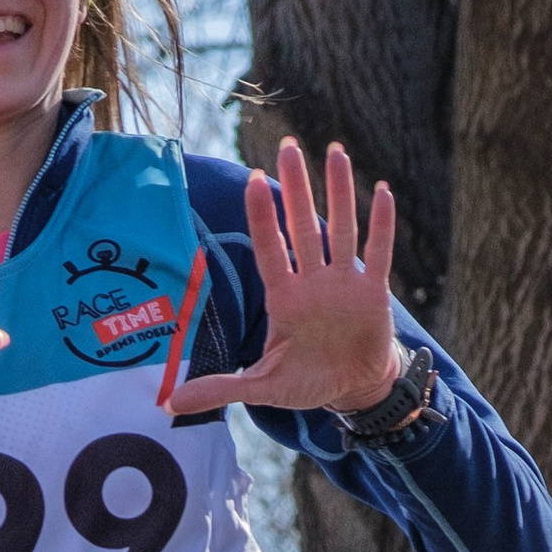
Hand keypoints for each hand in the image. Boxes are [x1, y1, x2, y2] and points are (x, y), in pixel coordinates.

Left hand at [163, 137, 400, 421]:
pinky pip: (378, 253)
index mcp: (284, 298)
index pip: (270, 249)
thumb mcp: (262, 388)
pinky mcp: (372, 292)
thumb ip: (221, 389)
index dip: (263, 217)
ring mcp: (343, 283)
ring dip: (339, 191)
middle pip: (303, 226)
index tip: (252, 181)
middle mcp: (312, 281)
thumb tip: (170, 403)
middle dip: (296, 188)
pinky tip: (381, 192)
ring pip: (340, 229)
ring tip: (335, 151)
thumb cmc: (306, 383)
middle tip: (287, 147)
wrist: (352, 391)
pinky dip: (380, 225)